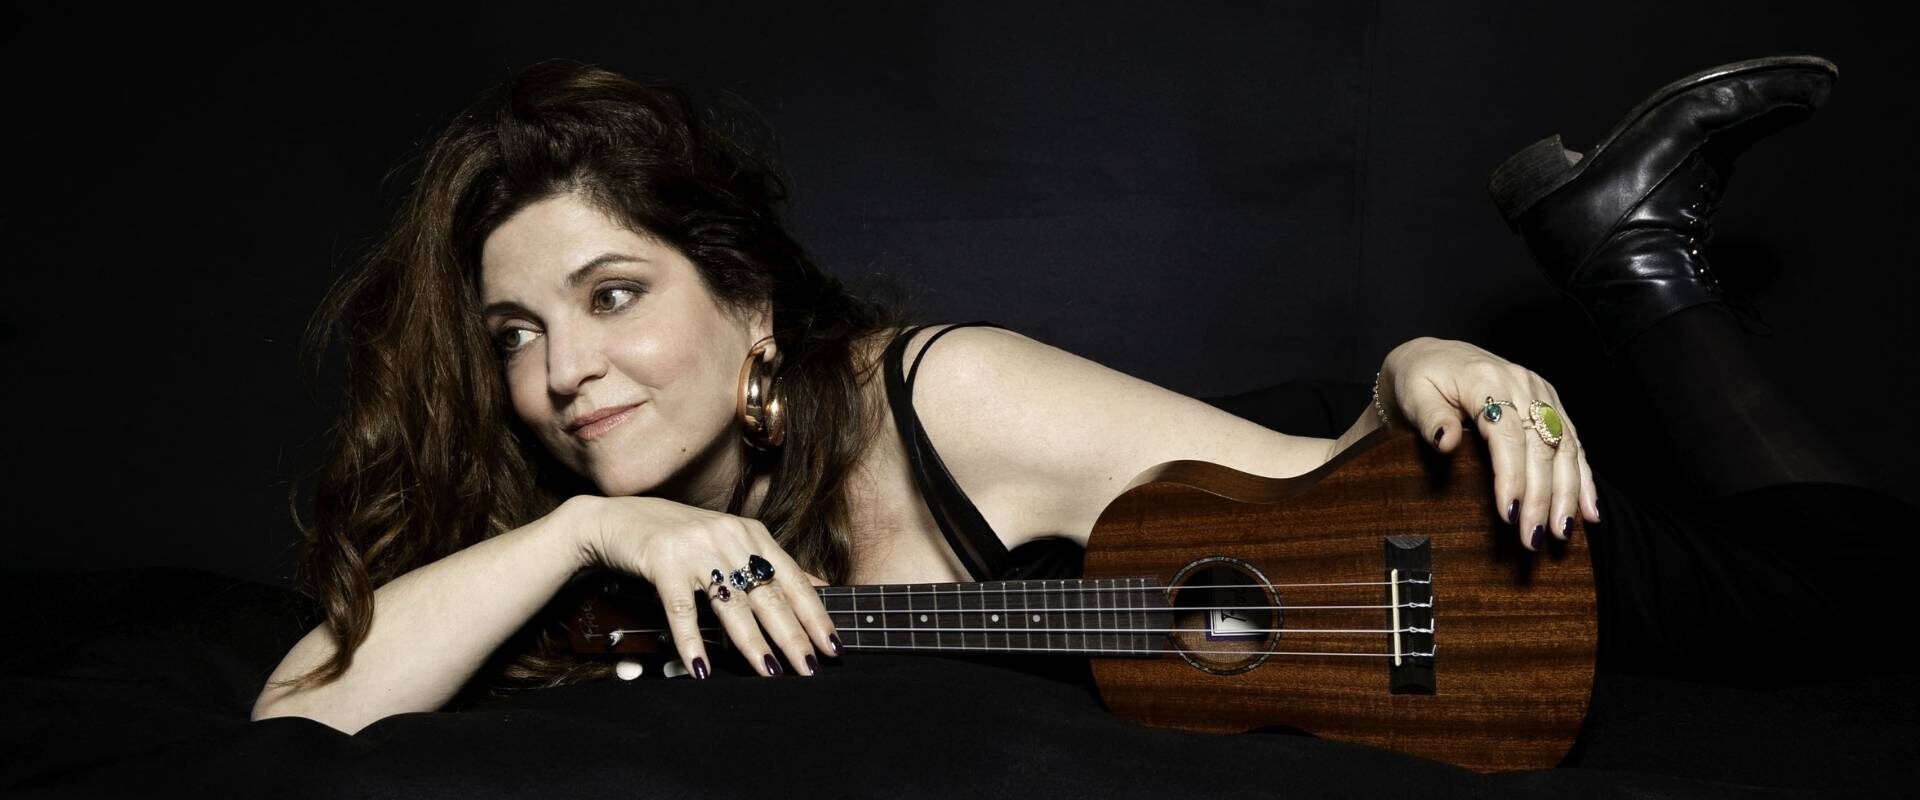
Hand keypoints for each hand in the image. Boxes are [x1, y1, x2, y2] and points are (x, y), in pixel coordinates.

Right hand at [561, 495, 838, 677]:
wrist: (621, 519)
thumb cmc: (682, 538)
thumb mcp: (733, 543)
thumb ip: (773, 565)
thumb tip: (821, 588)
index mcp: (752, 534)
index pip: (793, 580)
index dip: (814, 615)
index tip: (832, 647)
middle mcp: (730, 538)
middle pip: (768, 595)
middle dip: (792, 636)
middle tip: (809, 669)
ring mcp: (696, 549)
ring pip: (731, 604)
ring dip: (752, 643)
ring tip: (770, 672)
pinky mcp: (663, 562)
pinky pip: (681, 610)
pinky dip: (692, 641)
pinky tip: (703, 668)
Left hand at [1379, 337, 1600, 550]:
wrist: (1432, 357)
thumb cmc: (1419, 379)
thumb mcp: (1414, 393)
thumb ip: (1430, 417)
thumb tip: (1446, 441)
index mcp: (1486, 379)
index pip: (1507, 433)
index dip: (1512, 476)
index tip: (1509, 514)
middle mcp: (1521, 384)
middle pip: (1541, 445)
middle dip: (1541, 496)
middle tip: (1534, 538)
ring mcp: (1540, 393)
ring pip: (1564, 447)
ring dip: (1567, 493)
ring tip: (1562, 533)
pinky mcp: (1549, 404)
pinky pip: (1572, 443)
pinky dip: (1583, 479)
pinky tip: (1588, 511)